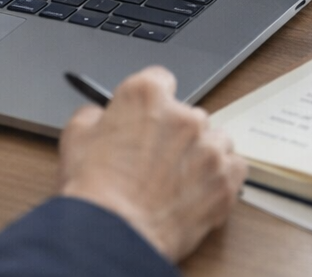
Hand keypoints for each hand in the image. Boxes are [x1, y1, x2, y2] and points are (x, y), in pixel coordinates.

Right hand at [57, 66, 246, 261]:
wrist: (115, 232)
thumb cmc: (94, 188)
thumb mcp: (76, 136)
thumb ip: (95, 115)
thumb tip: (102, 117)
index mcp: (145, 95)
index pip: (160, 79)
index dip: (152, 100)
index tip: (150, 114)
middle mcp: (183, 115)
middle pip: (188, 114)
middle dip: (176, 132)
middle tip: (156, 157)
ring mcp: (209, 148)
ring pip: (216, 139)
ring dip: (201, 153)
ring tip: (178, 177)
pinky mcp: (226, 181)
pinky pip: (235, 166)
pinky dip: (222, 175)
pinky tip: (200, 188)